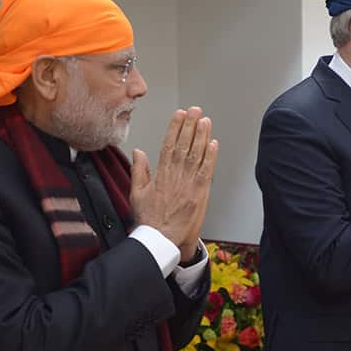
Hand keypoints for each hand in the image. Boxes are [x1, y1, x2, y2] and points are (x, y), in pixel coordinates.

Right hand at [131, 107, 218, 260]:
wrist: (161, 240)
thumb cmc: (150, 220)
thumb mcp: (137, 193)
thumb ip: (139, 170)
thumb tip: (138, 151)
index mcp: (160, 174)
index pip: (168, 144)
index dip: (175, 127)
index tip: (180, 114)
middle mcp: (175, 176)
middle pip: (184, 145)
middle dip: (190, 126)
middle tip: (195, 110)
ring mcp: (188, 184)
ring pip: (196, 155)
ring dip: (202, 136)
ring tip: (205, 121)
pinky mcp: (199, 194)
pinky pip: (206, 171)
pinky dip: (210, 157)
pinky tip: (213, 144)